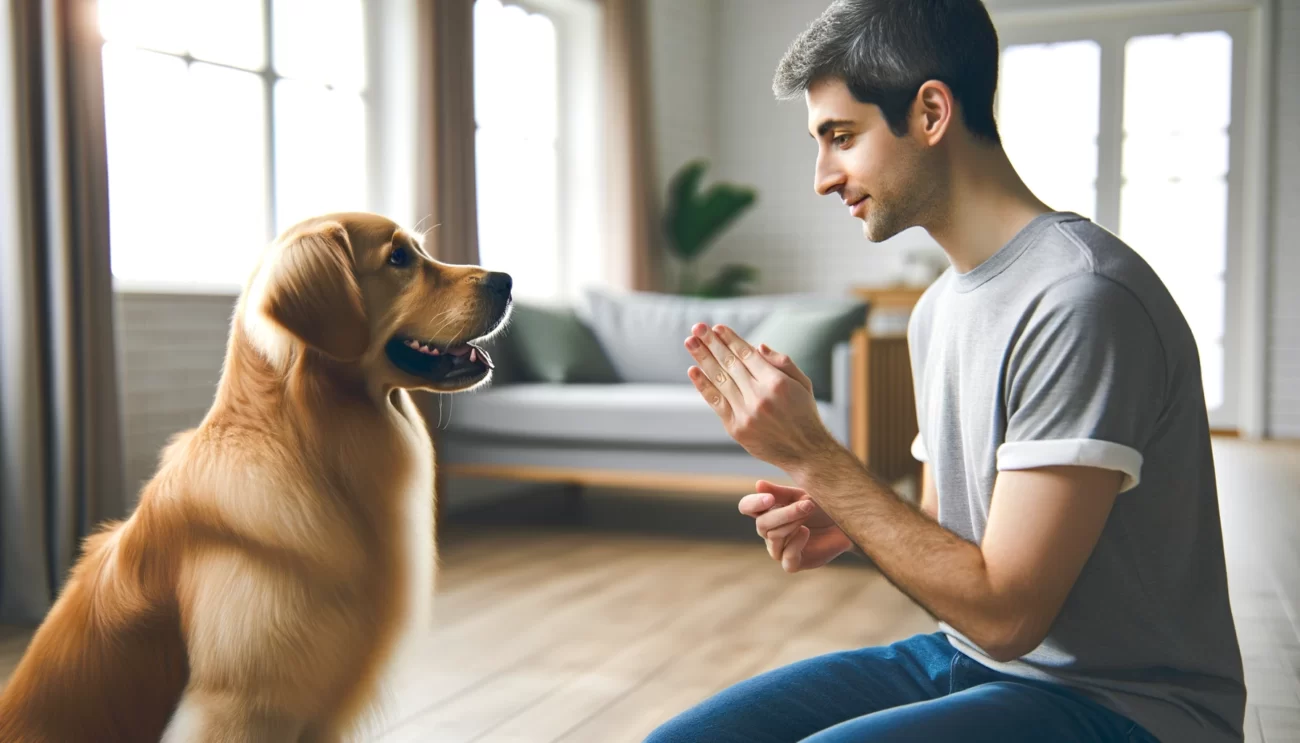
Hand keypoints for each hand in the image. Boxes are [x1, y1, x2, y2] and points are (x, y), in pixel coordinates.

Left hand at [684, 323, 836, 471]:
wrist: (805, 452)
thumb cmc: (805, 414)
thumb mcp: (803, 384)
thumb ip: (782, 363)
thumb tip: (758, 346)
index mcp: (777, 383)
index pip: (747, 355)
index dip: (730, 339)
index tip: (717, 327)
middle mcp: (759, 397)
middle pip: (730, 363)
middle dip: (711, 343)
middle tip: (697, 327)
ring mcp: (746, 413)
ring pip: (720, 379)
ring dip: (702, 358)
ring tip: (690, 341)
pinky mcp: (736, 428)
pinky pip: (716, 402)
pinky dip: (703, 385)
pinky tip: (693, 370)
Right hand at [739, 481, 853, 571]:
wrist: (848, 523)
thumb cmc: (823, 506)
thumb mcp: (802, 495)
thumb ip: (780, 493)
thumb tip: (758, 484)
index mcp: (768, 511)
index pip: (747, 507)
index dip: (754, 503)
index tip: (770, 499)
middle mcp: (770, 531)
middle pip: (762, 525)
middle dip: (784, 514)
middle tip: (807, 504)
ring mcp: (780, 549)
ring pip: (773, 539)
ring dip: (791, 524)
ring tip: (809, 513)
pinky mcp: (794, 563)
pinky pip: (786, 558)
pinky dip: (794, 544)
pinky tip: (805, 532)